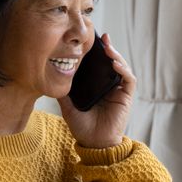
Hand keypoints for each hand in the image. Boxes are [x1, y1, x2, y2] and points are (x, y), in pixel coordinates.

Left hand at [57, 33, 135, 148]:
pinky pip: (129, 79)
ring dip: (116, 55)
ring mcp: (118, 91)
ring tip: (108, 47)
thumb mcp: (67, 106)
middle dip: (108, 48)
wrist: (93, 144)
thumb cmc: (82, 128)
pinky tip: (115, 64)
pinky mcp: (126, 97)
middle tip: (102, 37)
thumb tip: (52, 76)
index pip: (98, 65)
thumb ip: (63, 92)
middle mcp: (108, 86)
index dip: (96, 53)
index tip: (90, 41)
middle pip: (111, 62)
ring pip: (122, 67)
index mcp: (96, 87)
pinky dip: (124, 69)